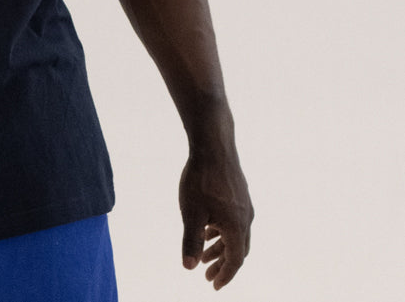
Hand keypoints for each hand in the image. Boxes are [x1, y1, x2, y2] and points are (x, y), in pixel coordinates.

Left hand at [179, 153, 252, 289]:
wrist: (213, 146)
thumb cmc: (200, 179)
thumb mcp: (191, 212)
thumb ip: (191, 240)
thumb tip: (188, 267)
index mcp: (237, 227)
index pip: (235, 260)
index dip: (224, 275)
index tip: (213, 286)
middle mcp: (245, 219)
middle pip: (237, 250)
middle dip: (222, 265)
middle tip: (207, 276)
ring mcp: (244, 205)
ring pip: (235, 234)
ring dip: (221, 247)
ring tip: (204, 257)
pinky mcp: (239, 194)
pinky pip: (233, 221)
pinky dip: (222, 231)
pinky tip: (208, 229)